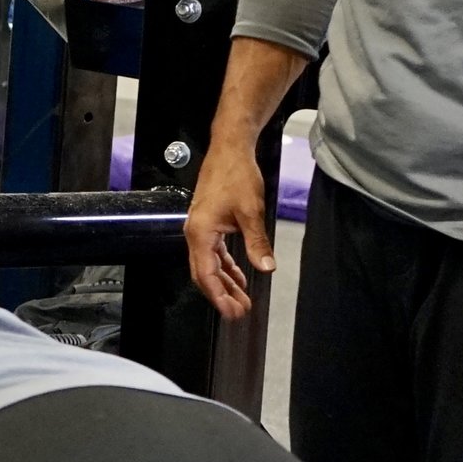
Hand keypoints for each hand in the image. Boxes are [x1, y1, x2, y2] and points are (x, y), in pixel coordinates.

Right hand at [185, 141, 274, 322]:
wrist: (230, 149)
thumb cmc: (236, 175)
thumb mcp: (251, 211)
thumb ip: (257, 242)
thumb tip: (266, 268)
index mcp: (201, 233)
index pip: (206, 274)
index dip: (219, 296)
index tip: (233, 312)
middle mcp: (196, 234)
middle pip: (204, 274)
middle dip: (221, 294)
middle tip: (240, 311)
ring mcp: (201, 229)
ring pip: (209, 265)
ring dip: (224, 282)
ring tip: (241, 298)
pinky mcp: (208, 224)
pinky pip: (214, 253)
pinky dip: (225, 266)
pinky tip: (238, 275)